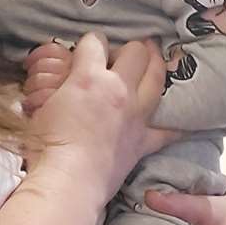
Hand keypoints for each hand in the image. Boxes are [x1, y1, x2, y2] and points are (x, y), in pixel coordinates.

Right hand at [25, 34, 173, 204]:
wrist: (69, 182)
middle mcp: (118, 90)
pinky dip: (176, 125)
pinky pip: (168, 131)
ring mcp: (135, 116)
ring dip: (156, 65)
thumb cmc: (46, 145)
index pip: (94, 43)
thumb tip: (64, 81)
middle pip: (135, 52)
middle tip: (123, 54)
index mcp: (89, 78)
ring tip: (154, 59)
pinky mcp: (143, 142)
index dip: (90, 43)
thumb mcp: (41, 105)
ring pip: (157, 79)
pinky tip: (184, 120)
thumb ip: (57, 87)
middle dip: (129, 48)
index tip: (86, 50)